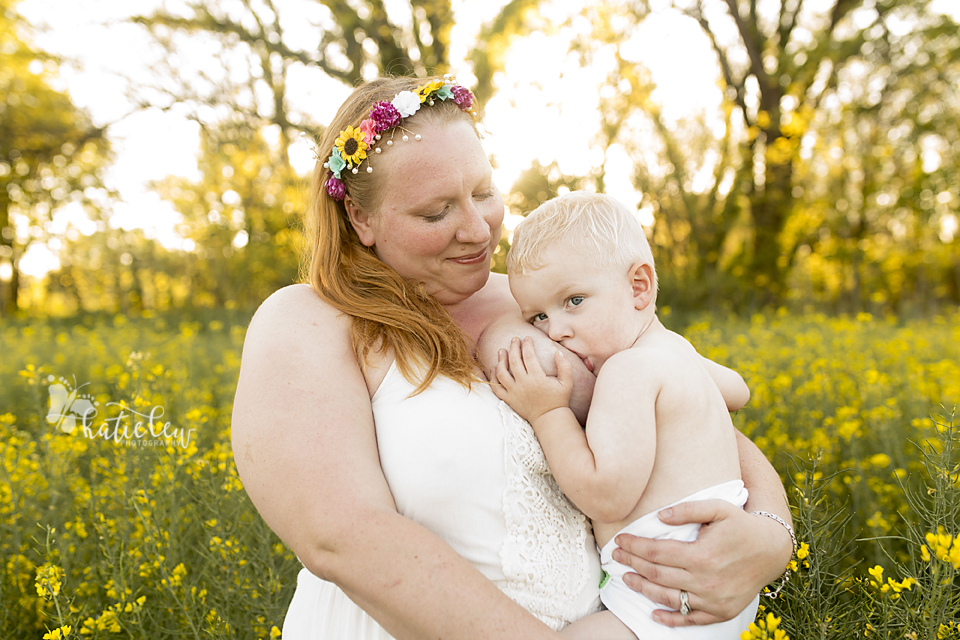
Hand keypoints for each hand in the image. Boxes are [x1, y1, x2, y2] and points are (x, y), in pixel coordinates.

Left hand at [490, 337, 573, 423]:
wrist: (549, 418)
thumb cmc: (559, 399)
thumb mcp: (567, 382)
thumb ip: (565, 366)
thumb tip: (558, 352)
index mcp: (537, 378)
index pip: (529, 356)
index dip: (527, 345)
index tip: (527, 338)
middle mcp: (524, 384)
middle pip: (514, 361)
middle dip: (514, 347)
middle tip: (514, 339)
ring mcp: (514, 392)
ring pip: (502, 373)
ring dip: (501, 360)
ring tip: (502, 350)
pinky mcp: (509, 399)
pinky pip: (496, 387)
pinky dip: (493, 377)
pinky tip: (494, 367)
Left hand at [611, 500, 791, 626]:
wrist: (771, 551)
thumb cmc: (741, 525)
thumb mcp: (718, 508)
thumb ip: (688, 509)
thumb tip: (659, 516)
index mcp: (702, 555)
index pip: (656, 553)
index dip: (634, 546)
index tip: (620, 540)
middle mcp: (705, 581)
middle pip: (657, 575)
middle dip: (632, 564)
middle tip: (616, 555)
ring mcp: (713, 600)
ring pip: (668, 598)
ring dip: (643, 589)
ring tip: (626, 579)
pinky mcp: (720, 612)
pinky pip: (690, 619)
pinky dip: (670, 619)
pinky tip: (654, 613)